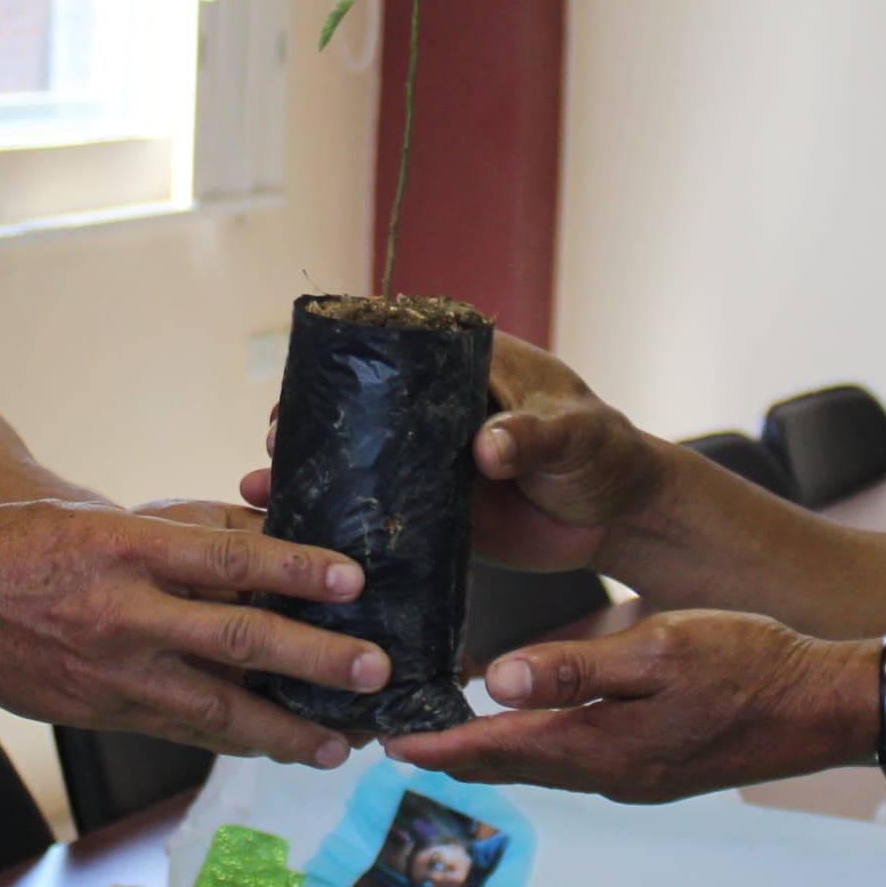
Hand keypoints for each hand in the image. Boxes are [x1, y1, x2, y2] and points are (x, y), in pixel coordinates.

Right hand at [0, 501, 380, 765]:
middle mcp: (118, 612)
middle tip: (374, 671)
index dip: (294, 569)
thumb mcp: (94, 516)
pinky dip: (231, 740)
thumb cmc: (13, 544)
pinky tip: (273, 748)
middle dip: (312, 661)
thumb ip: (174, 534)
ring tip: (341, 745)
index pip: (224, 557)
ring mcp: (108, 671)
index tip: (352, 580)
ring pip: (214, 707)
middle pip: (235, 639)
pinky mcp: (97, 712)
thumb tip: (260, 541)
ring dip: (284, 729)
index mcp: (119, 547)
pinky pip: (179, 730)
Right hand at [235, 332, 661, 576]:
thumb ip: (532, 435)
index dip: (344, 366)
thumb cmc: (606, 454)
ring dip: (315, 475)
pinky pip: (382, 513)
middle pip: (361, 406)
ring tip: (263, 489)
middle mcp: (439, 410)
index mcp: (469, 366)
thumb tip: (486, 447)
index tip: (305, 386)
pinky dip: (344, 523)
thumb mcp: (575, 435)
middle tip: (271, 441)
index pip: (394, 349)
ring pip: (362, 461)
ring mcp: (431, 462)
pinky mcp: (435, 513)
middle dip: (310, 423)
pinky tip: (301, 537)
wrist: (623, 517)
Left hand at [387, 609, 875, 802]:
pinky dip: (535, 747)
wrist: (827, 706)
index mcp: (604, 747)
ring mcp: (636, 779)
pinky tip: (526, 725)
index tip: (381, 742)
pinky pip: (575, 762)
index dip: (435, 745)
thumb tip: (497, 682)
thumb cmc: (753, 665)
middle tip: (392, 739)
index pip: (497, 749)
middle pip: (510, 768)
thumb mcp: (662, 649)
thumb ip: (578, 666)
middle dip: (449, 754)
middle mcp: (612, 776)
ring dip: (490, 752)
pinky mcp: (656, 770)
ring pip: (541, 767)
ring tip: (440, 731)